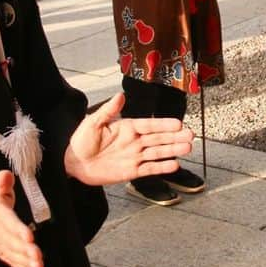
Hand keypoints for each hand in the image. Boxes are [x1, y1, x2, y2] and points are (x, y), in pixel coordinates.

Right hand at [0, 171, 43, 266]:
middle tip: (38, 257)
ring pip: (12, 253)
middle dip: (25, 250)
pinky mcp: (2, 250)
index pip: (7, 220)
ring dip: (26, 262)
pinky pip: (12, 261)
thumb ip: (1, 181)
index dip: (17, 229)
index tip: (28, 237)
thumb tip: (6, 176)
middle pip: (11, 241)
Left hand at [64, 93, 195, 185]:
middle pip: (158, 138)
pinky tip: (174, 165)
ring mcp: (134, 156)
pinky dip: (162, 167)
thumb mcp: (93, 122)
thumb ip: (108, 111)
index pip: (149, 125)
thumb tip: (120, 95)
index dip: (163, 124)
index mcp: (127, 127)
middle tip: (191, 135)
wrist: (74, 163)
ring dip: (173, 150)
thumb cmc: (81, 141)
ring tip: (188, 147)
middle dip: (175, 137)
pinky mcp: (132, 171)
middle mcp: (134, 141)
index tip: (178, 123)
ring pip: (158, 152)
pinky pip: (150, 169)